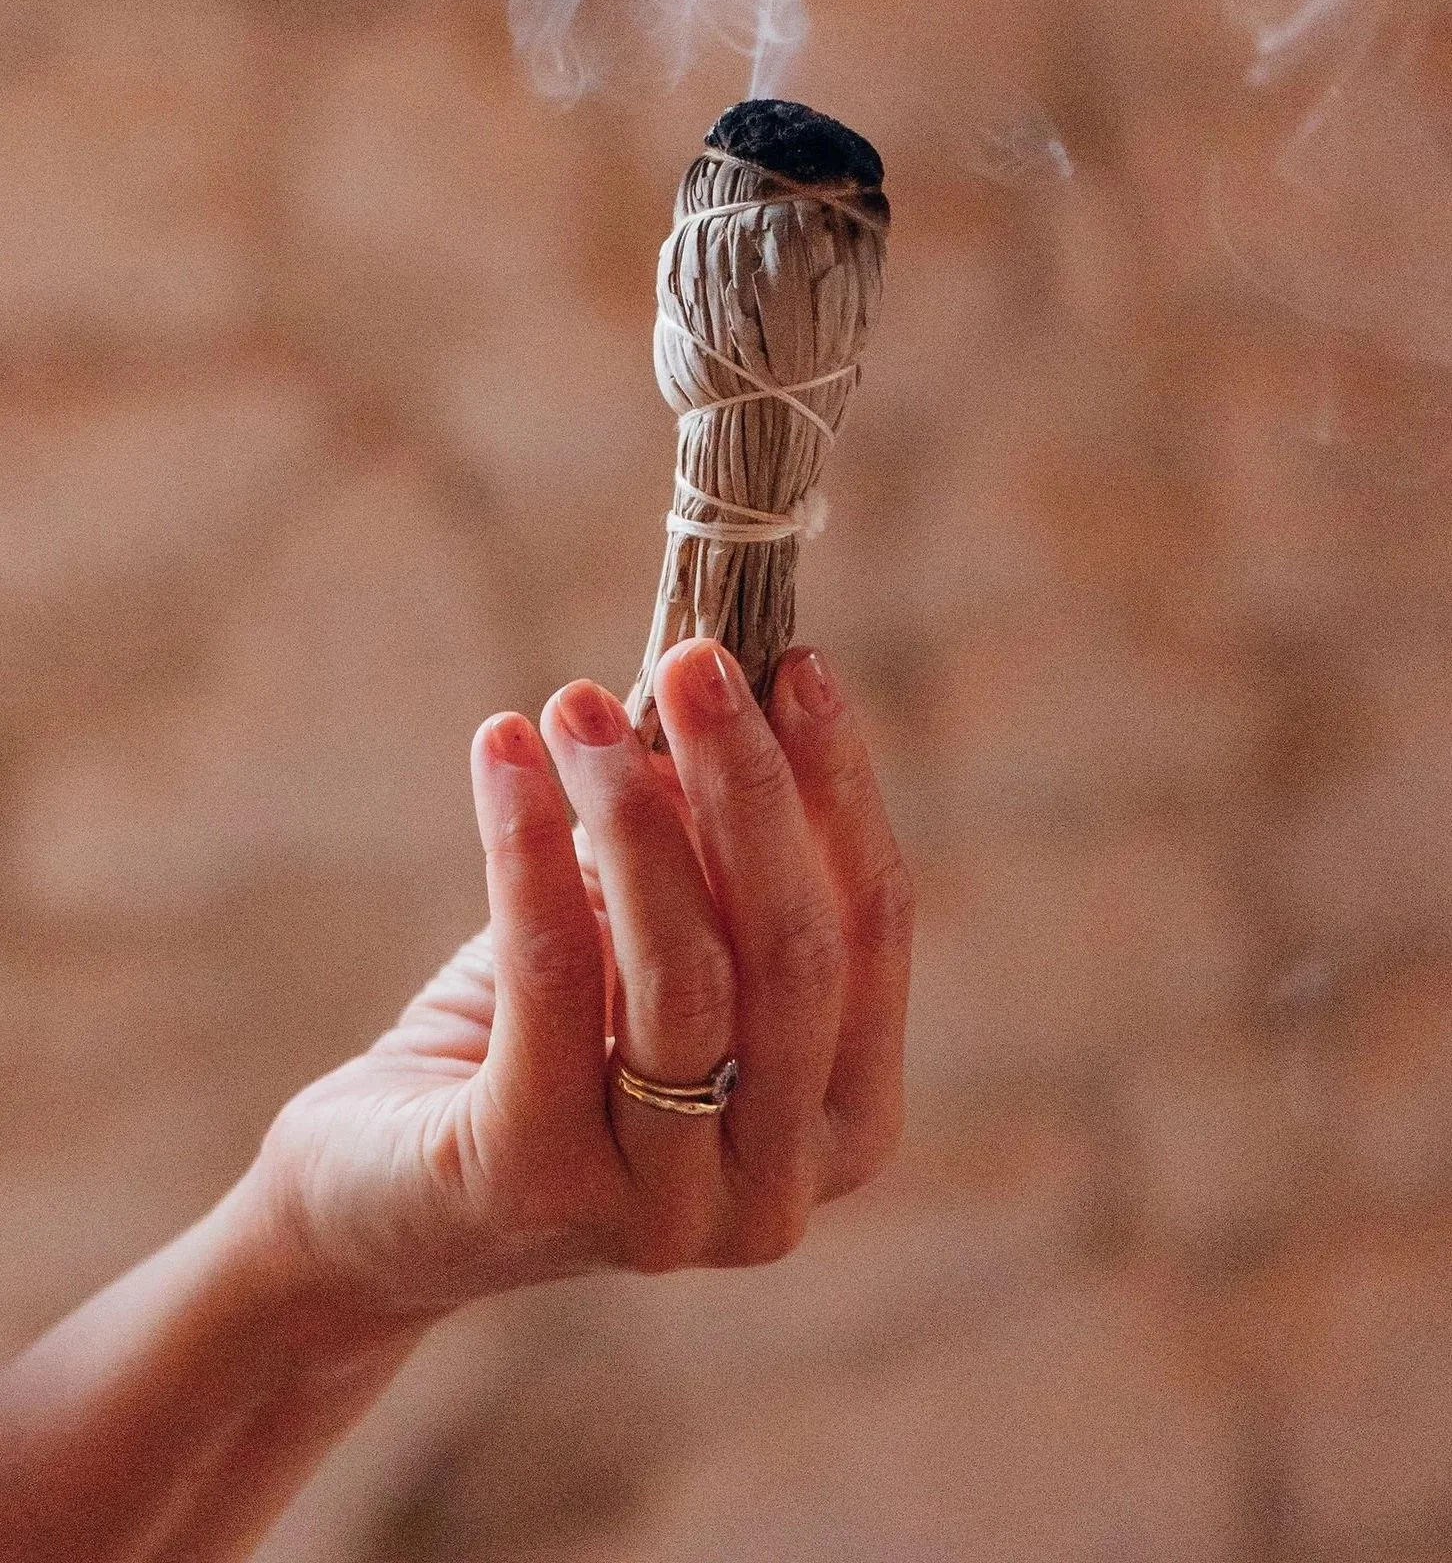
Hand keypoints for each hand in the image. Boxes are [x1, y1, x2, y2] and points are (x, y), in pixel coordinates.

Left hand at [252, 641, 913, 1325]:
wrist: (375, 1197)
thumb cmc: (538, 1042)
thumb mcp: (646, 941)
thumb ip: (709, 849)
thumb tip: (722, 686)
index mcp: (845, 1123)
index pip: (872, 927)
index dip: (839, 786)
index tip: (792, 662)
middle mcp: (777, 1192)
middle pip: (789, 950)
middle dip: (744, 784)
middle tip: (693, 659)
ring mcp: (664, 1212)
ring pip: (681, 973)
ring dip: (631, 809)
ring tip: (574, 703)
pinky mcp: (534, 1186)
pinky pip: (551, 986)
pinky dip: (529, 849)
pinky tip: (504, 750)